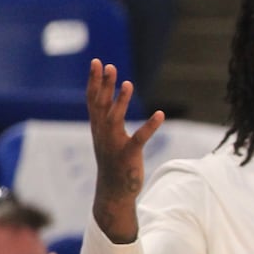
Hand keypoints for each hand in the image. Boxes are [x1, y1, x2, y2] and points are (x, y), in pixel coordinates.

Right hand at [86, 58, 163, 242]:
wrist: (114, 191)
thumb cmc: (113, 161)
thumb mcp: (106, 137)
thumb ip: (106, 117)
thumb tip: (107, 97)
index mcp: (98, 127)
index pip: (93, 99)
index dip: (94, 81)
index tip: (97, 62)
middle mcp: (103, 133)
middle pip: (101, 104)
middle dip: (104, 85)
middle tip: (108, 65)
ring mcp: (114, 144)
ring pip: (115, 118)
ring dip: (121, 101)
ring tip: (128, 84)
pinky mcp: (129, 155)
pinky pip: (140, 138)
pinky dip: (150, 126)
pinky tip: (160, 114)